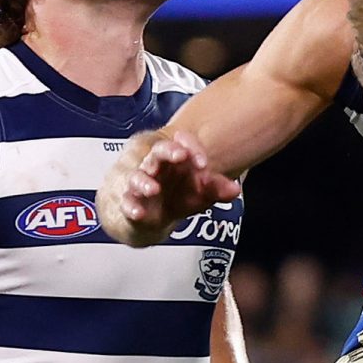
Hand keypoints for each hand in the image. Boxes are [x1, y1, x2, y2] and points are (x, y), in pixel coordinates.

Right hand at [97, 129, 238, 246]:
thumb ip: (217, 189)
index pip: (182, 143)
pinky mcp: (130, 202)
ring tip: (153, 188)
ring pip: (138, 176)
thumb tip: (235, 190)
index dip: (193, 149)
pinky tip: (138, 213)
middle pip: (158, 152)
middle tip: (179, 155)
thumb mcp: (201, 194)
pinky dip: (131, 207)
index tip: (204, 164)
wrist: (155, 219)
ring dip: (144, 181)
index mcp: (175, 159)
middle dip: (168, 152)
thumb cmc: (179, 197)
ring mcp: (141, 184)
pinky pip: (127, 202)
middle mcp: (157, 166)